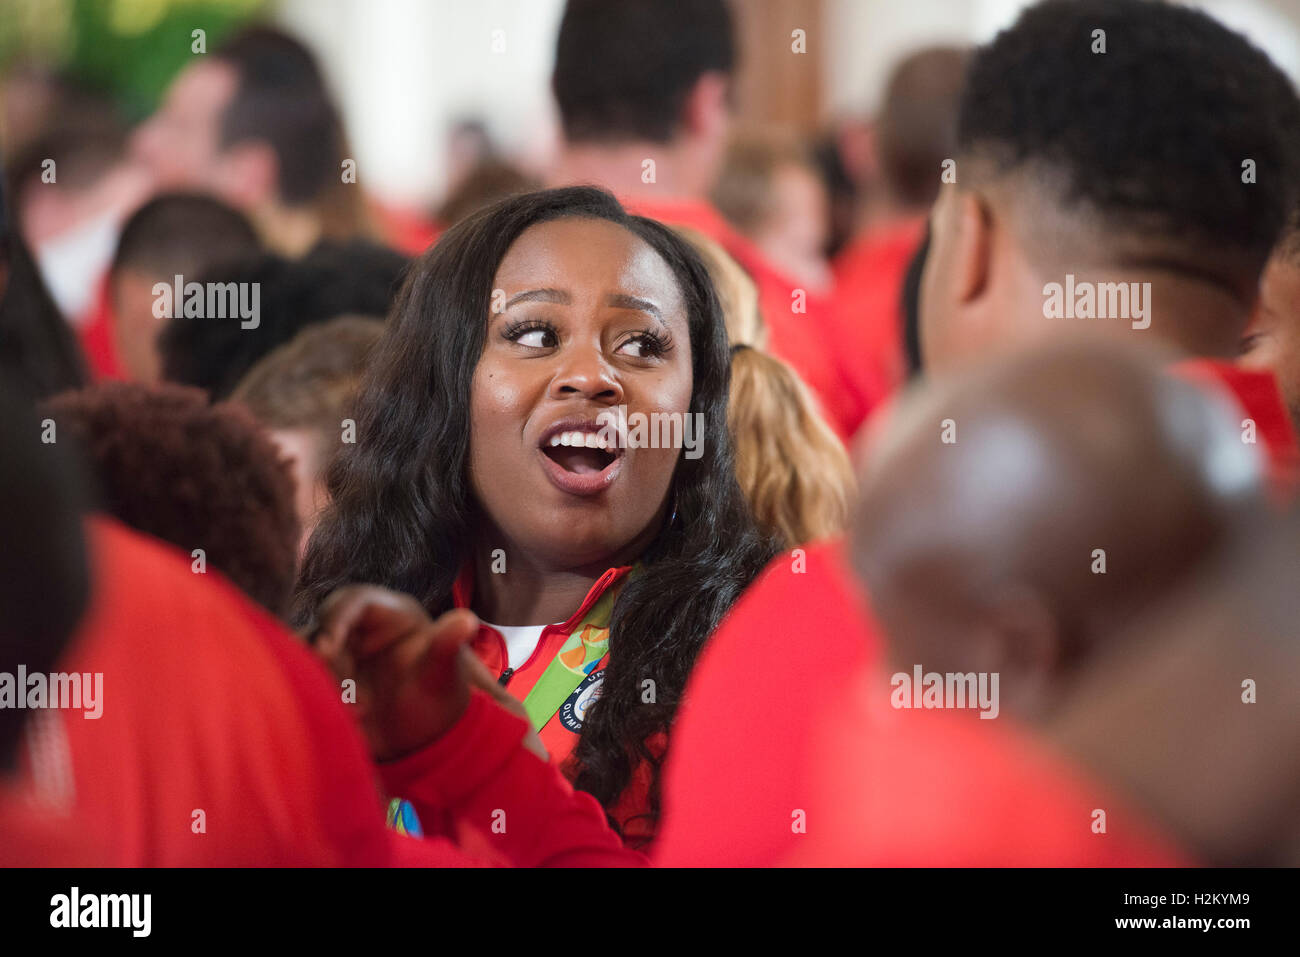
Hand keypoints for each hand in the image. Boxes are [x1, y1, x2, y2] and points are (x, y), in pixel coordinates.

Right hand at [313, 585, 479, 761]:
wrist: (429, 738)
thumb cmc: (441, 697)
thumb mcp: (443, 673)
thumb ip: (447, 645)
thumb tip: (468, 620)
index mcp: (392, 615)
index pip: (355, 600)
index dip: (337, 617)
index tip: (327, 645)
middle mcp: (362, 629)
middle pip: (325, 628)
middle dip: (328, 658)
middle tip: (348, 689)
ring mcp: (343, 654)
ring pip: (311, 656)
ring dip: (325, 682)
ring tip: (360, 711)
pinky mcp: (329, 680)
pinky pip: (308, 681)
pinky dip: (320, 698)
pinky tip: (351, 720)